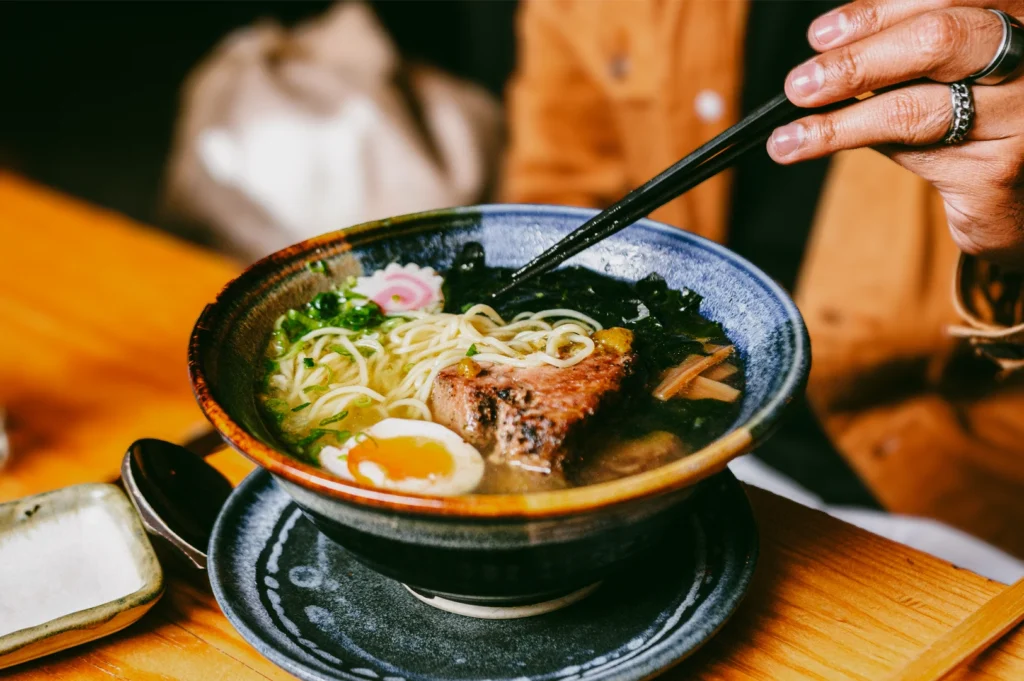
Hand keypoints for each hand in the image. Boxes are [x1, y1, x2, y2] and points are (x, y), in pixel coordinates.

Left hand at [767, 0, 1023, 265]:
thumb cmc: (976, 116)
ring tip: (789, 137)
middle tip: (799, 86)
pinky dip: (856, 149)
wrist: (1021, 194)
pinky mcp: (1002, 168)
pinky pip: (917, 155)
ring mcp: (1022, 112)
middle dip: (855, 61)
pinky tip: (813, 149)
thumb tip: (827, 47)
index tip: (822, 34)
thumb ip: (903, 49)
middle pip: (936, 41)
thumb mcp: (949, 70)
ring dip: (838, 122)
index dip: (877, 12)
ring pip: (916, 107)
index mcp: (1017, 18)